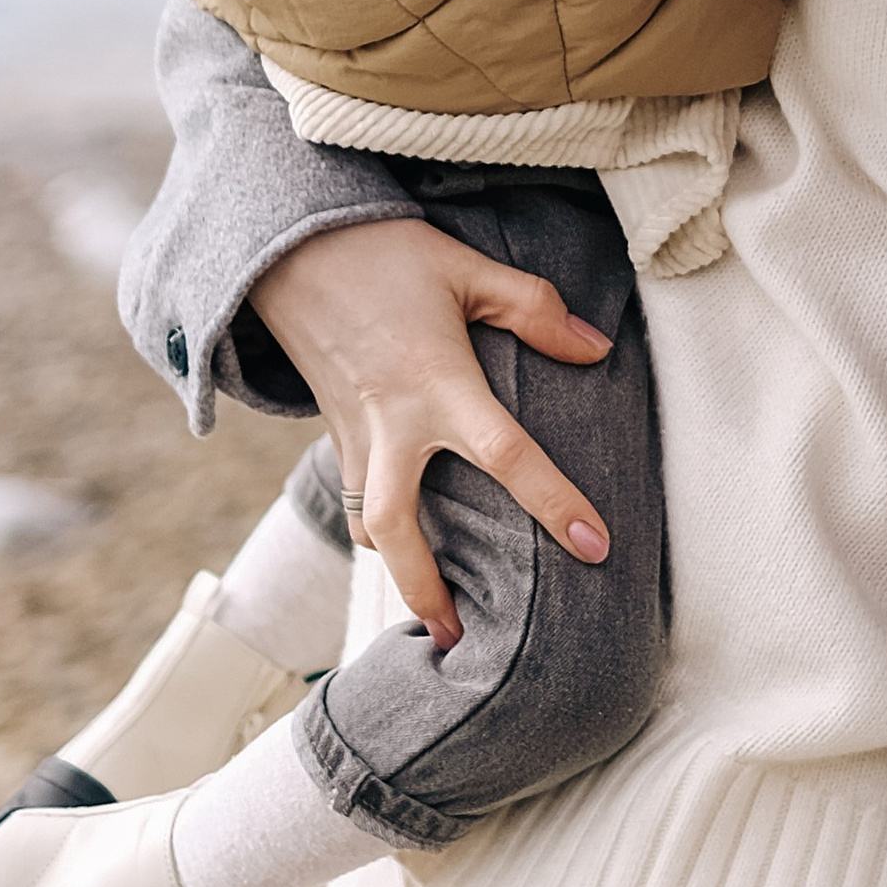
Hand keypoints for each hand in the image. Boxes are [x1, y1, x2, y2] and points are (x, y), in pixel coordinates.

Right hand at [248, 218, 614, 647]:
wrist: (291, 247)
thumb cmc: (388, 254)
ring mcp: (354, 433)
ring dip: (397, 569)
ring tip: (432, 608)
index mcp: (436, 383)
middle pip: (400, 530)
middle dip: (427, 589)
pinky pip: (355, 497)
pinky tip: (401, 540)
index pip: (506, 455)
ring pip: (368, 525)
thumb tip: (596, 348)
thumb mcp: (467, 269)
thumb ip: (535, 310)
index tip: (595, 547)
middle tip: (461, 640)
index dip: (553, 501)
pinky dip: (375, 530)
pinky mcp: (334, 431)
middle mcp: (391, 423)